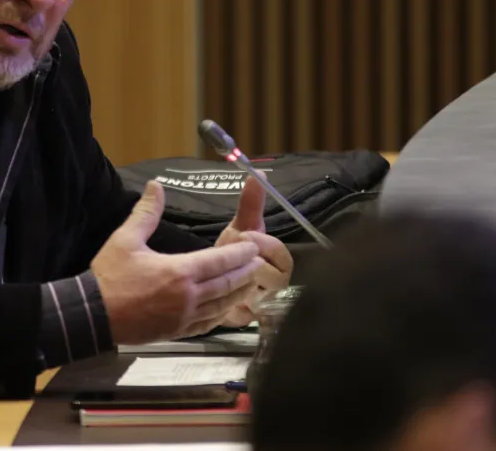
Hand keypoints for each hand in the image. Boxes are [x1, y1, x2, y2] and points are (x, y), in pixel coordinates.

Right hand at [91, 181, 261, 343]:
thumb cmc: (109, 276)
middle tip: (258, 262)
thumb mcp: (125, 239)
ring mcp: (184, 318)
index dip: (240, 253)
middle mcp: (188, 297)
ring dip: (239, 293)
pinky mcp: (177, 332)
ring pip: (222, 305)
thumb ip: (146, 212)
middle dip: (246, 272)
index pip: (220, 261)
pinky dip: (222, 314)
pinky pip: (208, 323)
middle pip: (228, 284)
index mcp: (179, 272)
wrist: (92, 315)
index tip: (253, 245)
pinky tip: (226, 308)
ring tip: (250, 283)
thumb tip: (156, 186)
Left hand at [213, 177, 293, 325]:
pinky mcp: (244, 319)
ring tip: (224, 275)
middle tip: (231, 253)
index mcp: (275, 260)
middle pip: (275, 278)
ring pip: (259, 298)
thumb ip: (251, 204)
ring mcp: (260, 302)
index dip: (265, 245)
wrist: (213, 279)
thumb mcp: (242, 227)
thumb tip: (258, 175)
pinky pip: (243, 317)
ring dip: (241, 285)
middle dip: (251, 264)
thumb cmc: (233, 251)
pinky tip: (220, 298)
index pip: (282, 255)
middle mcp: (273, 283)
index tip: (244, 234)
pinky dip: (231, 308)